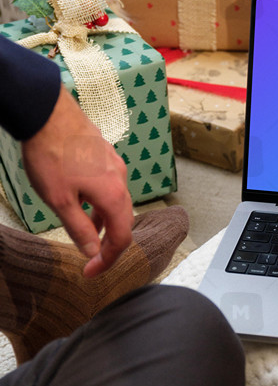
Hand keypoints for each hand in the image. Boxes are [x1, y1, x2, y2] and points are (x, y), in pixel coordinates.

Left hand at [21, 85, 132, 276]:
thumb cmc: (52, 154)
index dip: (108, 260)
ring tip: (82, 231)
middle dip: (107, 243)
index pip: (122, 237)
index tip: (91, 272)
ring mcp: (114, 164)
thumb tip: (93, 252)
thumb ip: (79, 229)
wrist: (47, 112)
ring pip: (114, 202)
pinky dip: (98, 202)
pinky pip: (108, 185)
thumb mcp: (60, 201)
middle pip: (122, 220)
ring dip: (101, 221)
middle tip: (89, 259)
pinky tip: (79, 199)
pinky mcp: (104, 154)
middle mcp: (121, 179)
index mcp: (113, 195)